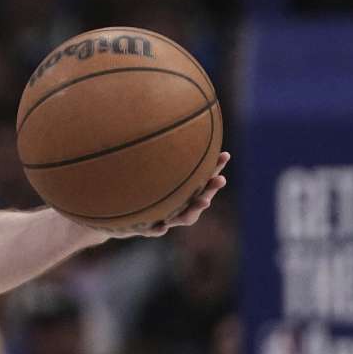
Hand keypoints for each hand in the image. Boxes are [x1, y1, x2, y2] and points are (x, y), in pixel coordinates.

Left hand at [116, 151, 230, 238]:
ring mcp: (168, 219)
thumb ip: (162, 157)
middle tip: (221, 179)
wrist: (126, 221)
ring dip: (195, 209)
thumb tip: (171, 124)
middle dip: (211, 189)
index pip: (203, 178)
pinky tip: (161, 226)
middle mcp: (182, 207)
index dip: (214, 168)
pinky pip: (154, 229)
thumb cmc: (146, 195)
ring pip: (185, 217)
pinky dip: (158, 229)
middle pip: (201, 198)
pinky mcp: (150, 229)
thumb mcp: (153, 175)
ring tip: (205, 201)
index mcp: (185, 193)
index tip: (225, 154)